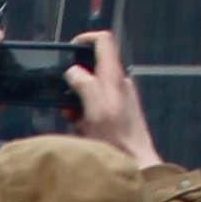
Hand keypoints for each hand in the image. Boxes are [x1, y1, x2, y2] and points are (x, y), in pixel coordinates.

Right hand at [64, 29, 165, 170]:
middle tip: (65, 96)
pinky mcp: (117, 113)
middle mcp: (118, 83)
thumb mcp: (95, 108)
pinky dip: (85, 111)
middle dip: (75, 78)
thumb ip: (84, 84)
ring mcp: (119, 98)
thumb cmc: (117, 138)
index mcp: (114, 76)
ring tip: (74, 117)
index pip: (103, 40)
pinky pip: (96, 104)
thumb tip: (73, 72)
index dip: (85, 39)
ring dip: (77, 98)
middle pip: (93, 66)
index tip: (69, 51)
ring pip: (92, 87)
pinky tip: (82, 127)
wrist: (135, 162)